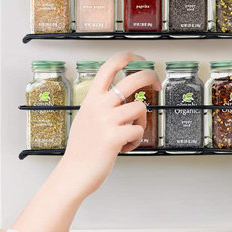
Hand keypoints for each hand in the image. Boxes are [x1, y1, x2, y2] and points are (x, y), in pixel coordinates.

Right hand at [57, 51, 160, 198]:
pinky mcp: (114, 136)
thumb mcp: (85, 118)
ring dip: (141, 123)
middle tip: (157, 84)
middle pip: (133, 79)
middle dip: (150, 77)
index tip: (140, 60)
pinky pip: (139, 131)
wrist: (74, 173)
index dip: (128, 58)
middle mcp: (99, 105)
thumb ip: (100, 106)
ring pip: (141, 108)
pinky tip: (124, 147)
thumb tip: (120, 100)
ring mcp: (107, 120)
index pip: (109, 66)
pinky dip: (135, 141)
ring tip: (129, 134)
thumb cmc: (81, 149)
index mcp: (92, 99)